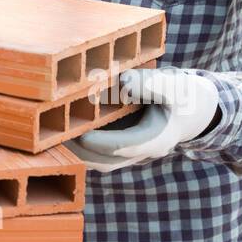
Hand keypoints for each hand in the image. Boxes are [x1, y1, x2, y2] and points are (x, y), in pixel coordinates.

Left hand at [64, 67, 220, 172]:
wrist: (193, 109)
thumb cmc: (183, 95)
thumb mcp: (173, 85)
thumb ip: (151, 84)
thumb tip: (122, 81)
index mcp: (155, 140)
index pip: (123, 147)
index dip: (100, 142)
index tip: (80, 134)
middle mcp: (139, 151)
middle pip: (104, 160)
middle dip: (77, 149)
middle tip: (52, 134)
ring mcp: (128, 152)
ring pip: (96, 160)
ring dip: (73, 148)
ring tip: (48, 132)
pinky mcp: (119, 145)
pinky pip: (95, 151)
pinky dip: (77, 142)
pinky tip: (57, 126)